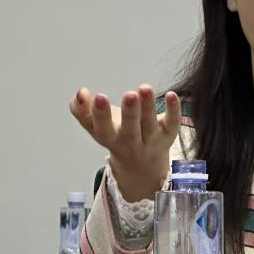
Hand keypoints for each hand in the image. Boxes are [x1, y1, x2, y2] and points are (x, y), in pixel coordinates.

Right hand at [70, 85, 181, 201]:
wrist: (141, 166)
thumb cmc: (116, 136)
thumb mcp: (96, 126)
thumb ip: (83, 110)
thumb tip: (80, 93)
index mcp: (108, 138)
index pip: (101, 128)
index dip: (98, 114)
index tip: (97, 96)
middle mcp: (130, 141)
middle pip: (129, 129)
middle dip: (129, 112)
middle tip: (129, 95)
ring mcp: (150, 139)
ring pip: (150, 124)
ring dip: (148, 106)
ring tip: (145, 88)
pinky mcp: (168, 135)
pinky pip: (172, 123)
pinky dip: (173, 110)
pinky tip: (171, 94)